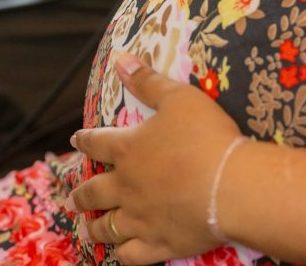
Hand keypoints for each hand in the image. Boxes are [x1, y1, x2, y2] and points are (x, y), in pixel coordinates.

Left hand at [68, 53, 243, 264]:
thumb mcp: (178, 98)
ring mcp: (139, 218)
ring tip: (87, 227)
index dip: (83, 141)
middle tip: (74, 196)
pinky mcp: (159, 243)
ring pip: (106, 227)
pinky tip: (118, 253)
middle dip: (80, 193)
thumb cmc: (207, 136)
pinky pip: (131, 255)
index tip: (76, 142)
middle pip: (92, 191)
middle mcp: (125, 186)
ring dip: (94, 226)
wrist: (231, 184)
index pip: (95, 143)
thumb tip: (120, 59)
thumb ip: (147, 81)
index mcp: (127, 149)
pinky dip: (121, 254)